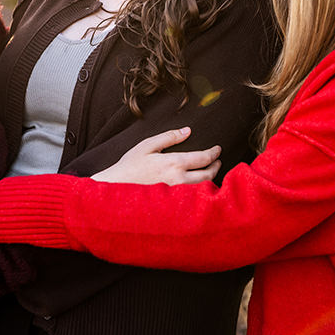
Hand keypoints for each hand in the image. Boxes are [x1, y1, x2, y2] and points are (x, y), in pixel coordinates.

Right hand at [92, 127, 221, 184]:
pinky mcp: (172, 203)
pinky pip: (192, 197)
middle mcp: (178, 181)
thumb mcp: (147, 145)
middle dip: (216, 167)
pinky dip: (200, 190)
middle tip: (218, 161)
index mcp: (174, 164)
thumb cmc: (130, 166)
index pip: (203, 158)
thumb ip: (169, 137)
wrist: (115, 189)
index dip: (214, 153)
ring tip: (210, 171)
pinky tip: (198, 185)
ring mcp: (176, 195)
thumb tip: (187, 131)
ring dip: (210, 180)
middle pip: (208, 175)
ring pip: (202, 189)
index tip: (218, 149)